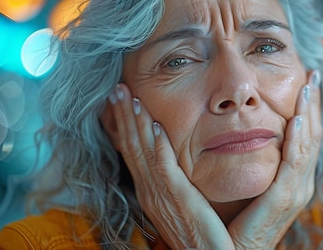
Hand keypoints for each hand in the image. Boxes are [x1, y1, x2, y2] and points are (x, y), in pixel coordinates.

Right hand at [101, 84, 232, 248]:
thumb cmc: (205, 235)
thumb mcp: (187, 204)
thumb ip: (181, 182)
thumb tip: (181, 164)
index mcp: (152, 191)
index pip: (134, 152)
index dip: (125, 126)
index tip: (122, 101)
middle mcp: (151, 191)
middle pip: (131, 146)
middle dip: (123, 116)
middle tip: (116, 88)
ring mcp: (160, 196)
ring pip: (141, 152)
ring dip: (134, 123)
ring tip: (127, 96)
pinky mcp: (177, 201)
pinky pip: (163, 169)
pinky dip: (156, 148)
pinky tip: (153, 127)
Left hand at [228, 70, 321, 248]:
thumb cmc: (235, 222)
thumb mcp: (249, 187)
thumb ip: (254, 165)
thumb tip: (245, 137)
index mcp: (293, 181)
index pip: (306, 138)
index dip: (308, 110)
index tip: (306, 84)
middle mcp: (301, 184)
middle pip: (313, 136)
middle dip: (314, 105)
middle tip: (313, 76)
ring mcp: (296, 191)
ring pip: (309, 144)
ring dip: (309, 113)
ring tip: (308, 88)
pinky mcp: (285, 198)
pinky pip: (296, 163)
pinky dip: (299, 139)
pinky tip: (297, 119)